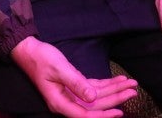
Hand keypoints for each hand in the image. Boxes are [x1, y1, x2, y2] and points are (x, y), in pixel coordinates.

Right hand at [10, 36, 137, 116]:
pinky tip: (118, 80)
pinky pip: (93, 87)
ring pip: (96, 96)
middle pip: (95, 105)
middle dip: (115, 99)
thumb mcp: (60, 69)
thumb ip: (76, 83)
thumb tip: (92, 98)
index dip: (103, 115)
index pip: (85, 115)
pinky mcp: (74, 85)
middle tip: (133, 91)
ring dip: (114, 90)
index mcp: (60, 103)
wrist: (29, 51)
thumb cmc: (41, 59)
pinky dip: (106, 84)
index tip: (119, 111)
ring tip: (131, 85)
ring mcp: (70, 94)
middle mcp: (66, 102)